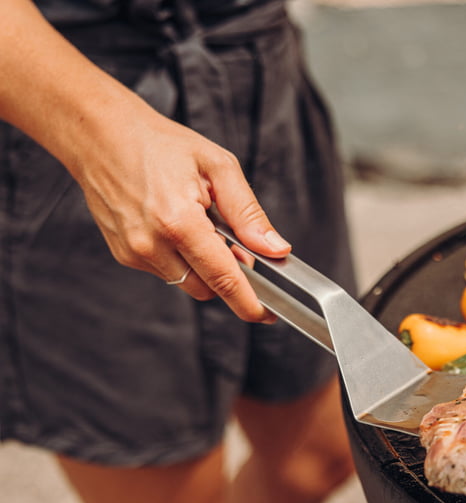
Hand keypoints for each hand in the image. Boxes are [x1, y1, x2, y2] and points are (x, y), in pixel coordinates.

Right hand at [1, 0, 289, 322]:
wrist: (99, 134)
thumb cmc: (159, 144)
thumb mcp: (218, 167)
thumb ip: (248, 213)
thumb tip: (275, 249)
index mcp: (179, 221)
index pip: (223, 278)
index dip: (249, 302)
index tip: (266, 315)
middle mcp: (152, 244)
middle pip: (207, 288)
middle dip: (226, 275)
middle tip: (233, 243)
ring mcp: (135, 253)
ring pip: (187, 282)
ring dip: (202, 266)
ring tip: (197, 224)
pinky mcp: (125, 256)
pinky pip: (167, 271)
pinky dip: (180, 258)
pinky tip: (174, 226)